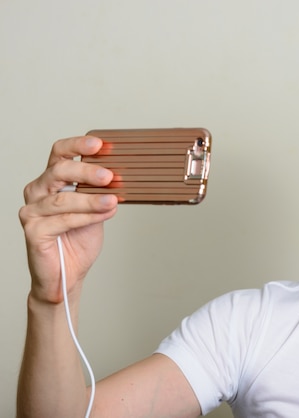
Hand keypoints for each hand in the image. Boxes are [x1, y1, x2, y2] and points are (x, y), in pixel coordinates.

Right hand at [19, 135, 117, 303]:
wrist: (67, 274)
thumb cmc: (78, 240)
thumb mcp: (95, 209)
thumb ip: (101, 192)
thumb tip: (121, 176)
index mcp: (51, 181)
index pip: (59, 154)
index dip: (78, 145)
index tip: (100, 144)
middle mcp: (37, 192)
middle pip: (59, 171)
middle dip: (87, 171)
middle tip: (109, 176)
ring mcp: (32, 212)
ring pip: (62, 199)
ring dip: (91, 199)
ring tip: (113, 200)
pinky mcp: (33, 231)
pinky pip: (61, 220)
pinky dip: (86, 217)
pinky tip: (103, 214)